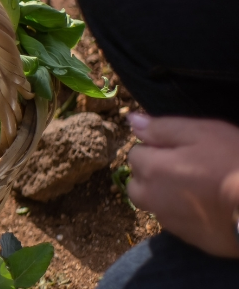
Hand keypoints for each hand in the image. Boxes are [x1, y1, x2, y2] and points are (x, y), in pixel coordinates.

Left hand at [126, 112, 238, 257]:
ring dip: (162, 195)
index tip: (178, 149)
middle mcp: (153, 198)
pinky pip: (175, 222)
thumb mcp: (201, 133)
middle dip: (149, 174)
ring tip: (193, 188)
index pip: (134, 154)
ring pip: (153, 205)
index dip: (154, 148)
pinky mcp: (189, 238)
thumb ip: (162, 128)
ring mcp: (170, 221)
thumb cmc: (234, 163)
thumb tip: (131, 120)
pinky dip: (181, 213)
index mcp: (152, 169)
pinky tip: (204, 206)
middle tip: (181, 168)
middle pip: (136, 184)